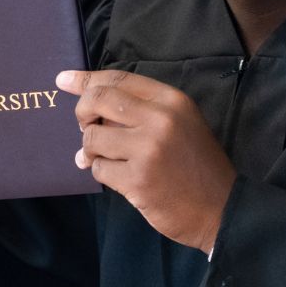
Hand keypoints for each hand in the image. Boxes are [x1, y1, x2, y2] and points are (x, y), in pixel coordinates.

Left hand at [57, 69, 235, 254]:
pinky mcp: (137, 179)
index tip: (64, 80)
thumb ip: (143, 109)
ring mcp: (148, 149)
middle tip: (84, 126)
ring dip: (91, 149)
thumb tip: (92, 101)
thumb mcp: (181, 124)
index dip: (86, 79)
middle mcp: (160, 119)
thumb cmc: (196, 165)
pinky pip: (98, 168)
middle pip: (99, 100)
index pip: (119, 79)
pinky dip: (101, 172)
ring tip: (105, 158)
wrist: (221, 207)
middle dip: (82, 112)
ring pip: (93, 137)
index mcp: (171, 101)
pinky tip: (118, 178)